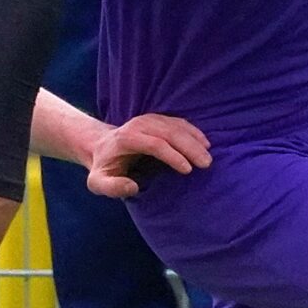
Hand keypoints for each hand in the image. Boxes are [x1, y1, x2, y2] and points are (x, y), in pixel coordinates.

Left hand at [87, 112, 211, 197]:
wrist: (101, 146)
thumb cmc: (104, 167)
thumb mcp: (98, 182)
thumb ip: (112, 187)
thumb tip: (132, 187)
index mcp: (126, 139)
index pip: (154, 144)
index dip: (173, 156)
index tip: (188, 170)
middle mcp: (138, 125)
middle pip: (169, 132)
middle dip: (190, 147)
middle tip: (206, 164)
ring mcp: (148, 119)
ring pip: (176, 126)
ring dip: (194, 139)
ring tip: (208, 155)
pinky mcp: (157, 119)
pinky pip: (178, 122)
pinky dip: (192, 131)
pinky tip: (204, 142)